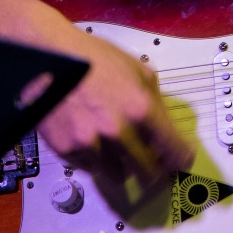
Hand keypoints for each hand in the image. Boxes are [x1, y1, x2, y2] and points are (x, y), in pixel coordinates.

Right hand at [38, 31, 194, 204]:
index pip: (173, 150)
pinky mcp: (67, 150)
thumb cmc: (94, 58)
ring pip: (118, 176)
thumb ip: (155, 101)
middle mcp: (118, 131)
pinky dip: (95, 160)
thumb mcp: (138, 70)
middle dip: (154, 170)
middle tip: (152, 163)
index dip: (181, 159)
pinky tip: (92, 138)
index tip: (181, 162)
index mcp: (141, 108)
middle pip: (148, 173)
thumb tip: (166, 127)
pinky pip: (90, 168)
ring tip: (116, 146)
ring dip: (122, 167)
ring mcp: (91, 143)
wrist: (52, 57)